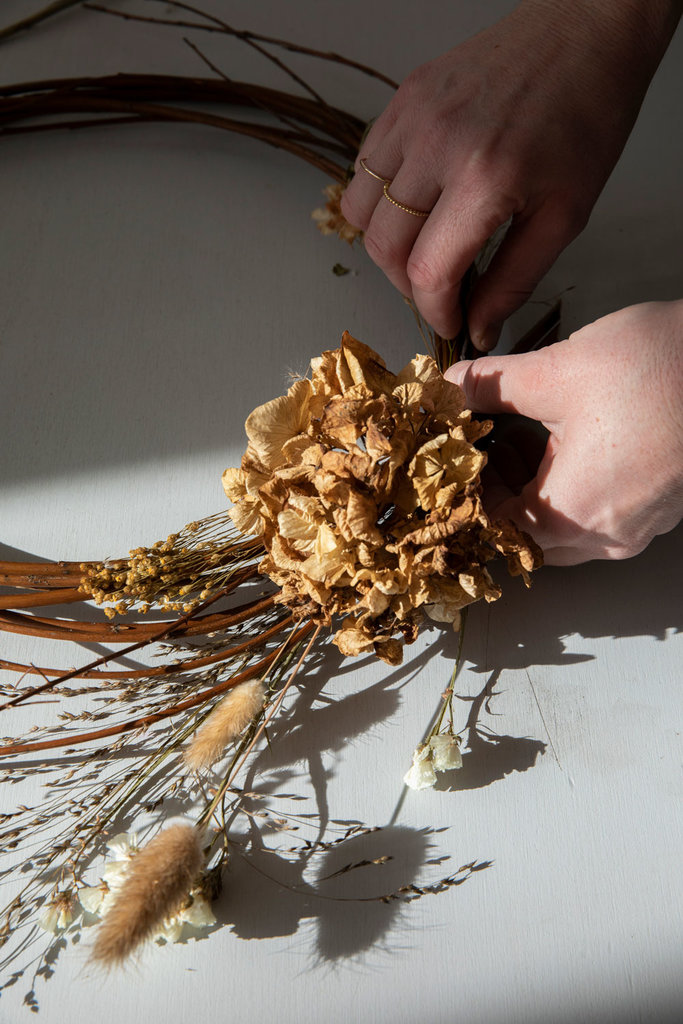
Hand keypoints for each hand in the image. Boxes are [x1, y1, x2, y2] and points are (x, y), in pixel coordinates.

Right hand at [341, 0, 679, 347]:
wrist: (583, 33)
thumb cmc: (586, 118)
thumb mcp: (566, 216)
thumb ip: (515, 280)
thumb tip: (479, 328)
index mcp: (486, 179)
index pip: (428, 273)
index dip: (435, 312)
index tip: (450, 322)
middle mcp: (439, 146)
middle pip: (385, 248)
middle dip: (409, 285)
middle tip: (441, 289)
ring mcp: (414, 117)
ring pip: (362, 211)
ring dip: (386, 244)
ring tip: (423, 247)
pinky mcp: (404, 98)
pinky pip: (364, 167)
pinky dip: (379, 199)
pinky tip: (416, 204)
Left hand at [444, 301, 682, 564]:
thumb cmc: (660, 370)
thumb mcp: (557, 372)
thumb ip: (491, 385)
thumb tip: (452, 385)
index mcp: (571, 514)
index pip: (493, 528)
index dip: (464, 493)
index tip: (450, 461)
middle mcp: (605, 535)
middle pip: (527, 535)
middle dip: (497, 493)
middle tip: (481, 447)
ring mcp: (638, 526)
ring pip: (564, 528)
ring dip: (534, 490)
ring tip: (519, 437)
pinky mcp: (660, 507)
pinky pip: (599, 515)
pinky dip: (570, 487)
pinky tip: (565, 440)